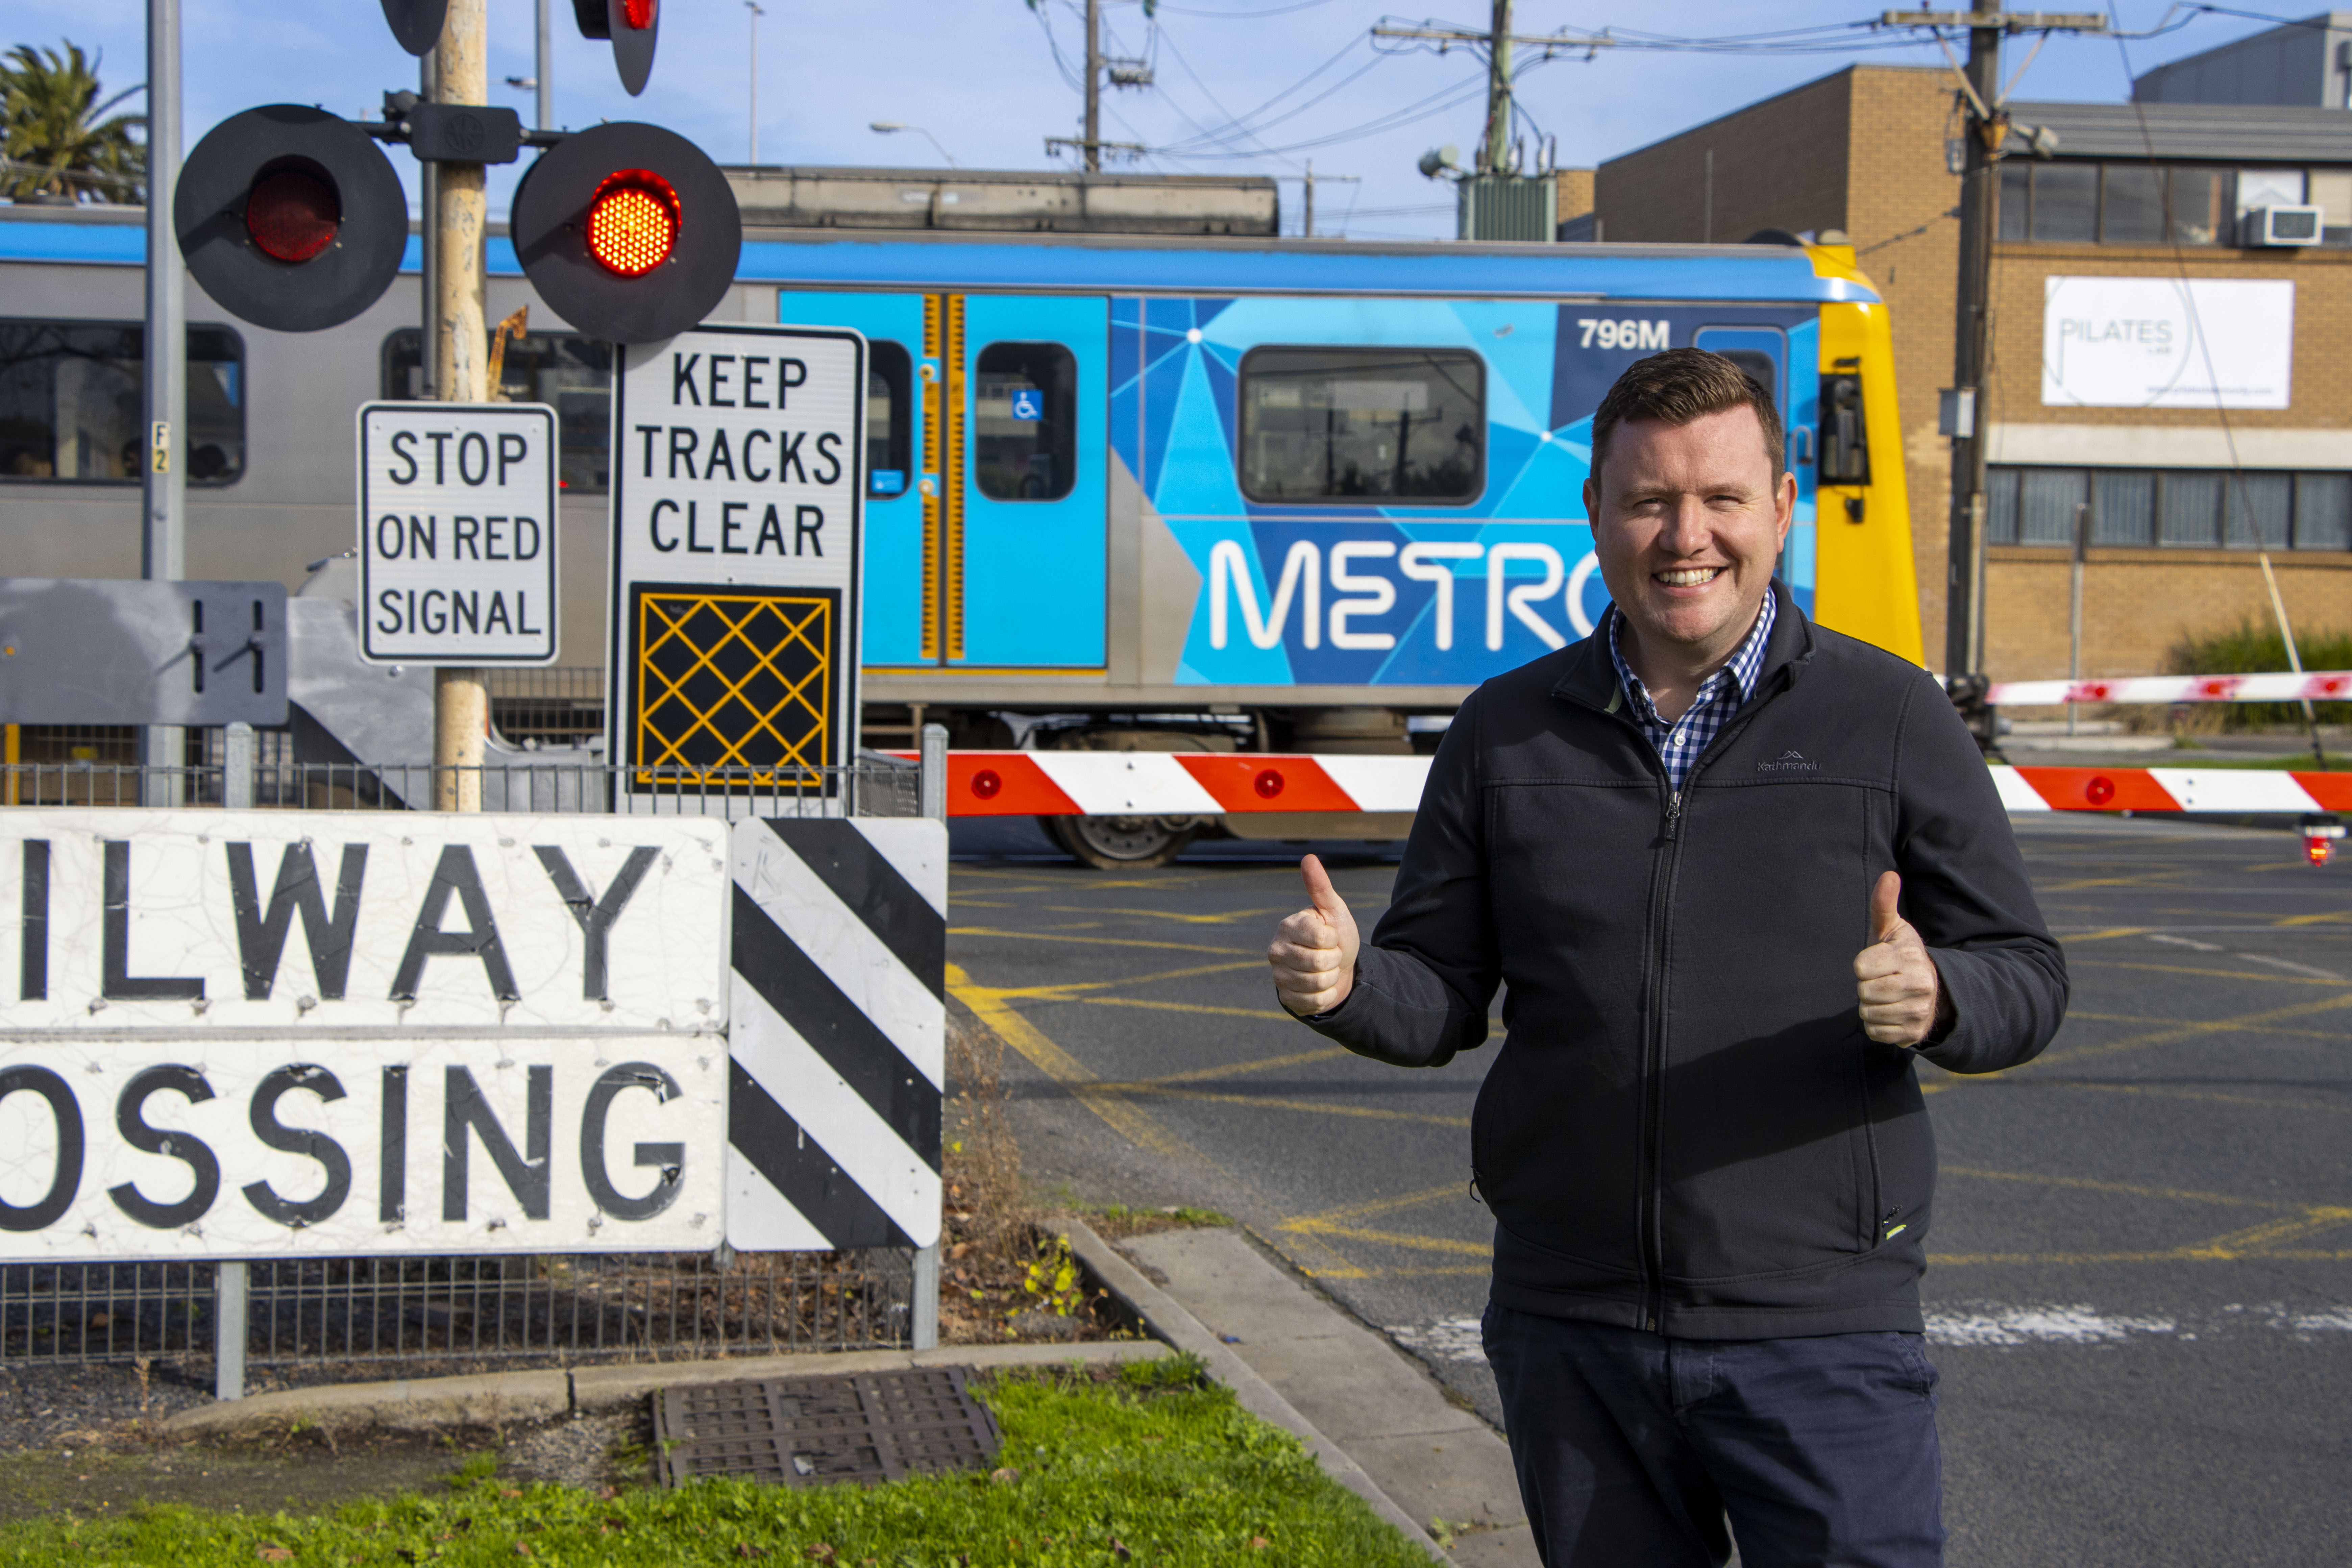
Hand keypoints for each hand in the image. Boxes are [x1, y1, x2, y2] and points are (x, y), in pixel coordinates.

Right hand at [1269, 854, 1360, 1016]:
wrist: (1339, 969)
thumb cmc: (1335, 936)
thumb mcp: (1333, 910)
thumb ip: (1320, 887)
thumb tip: (1308, 857)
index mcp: (1287, 926)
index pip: (1321, 938)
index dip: (1334, 939)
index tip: (1331, 937)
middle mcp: (1276, 951)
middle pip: (1318, 963)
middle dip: (1334, 960)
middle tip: (1329, 955)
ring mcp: (1279, 976)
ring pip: (1317, 984)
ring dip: (1331, 978)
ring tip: (1326, 970)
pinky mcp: (1286, 999)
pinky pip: (1315, 1002)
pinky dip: (1326, 996)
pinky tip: (1321, 986)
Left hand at [1854, 870, 1949, 1046]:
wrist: (1930, 989)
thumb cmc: (1899, 955)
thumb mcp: (1892, 929)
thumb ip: (1884, 904)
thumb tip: (1889, 875)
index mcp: (1911, 957)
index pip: (1860, 966)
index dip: (1863, 964)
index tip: (1878, 961)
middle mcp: (1920, 985)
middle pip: (1863, 992)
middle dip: (1865, 986)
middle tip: (1882, 980)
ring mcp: (1919, 1011)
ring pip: (1867, 1013)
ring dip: (1870, 1006)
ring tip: (1886, 995)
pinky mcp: (1914, 1033)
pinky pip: (1875, 1032)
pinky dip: (1876, 1025)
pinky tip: (1890, 1012)